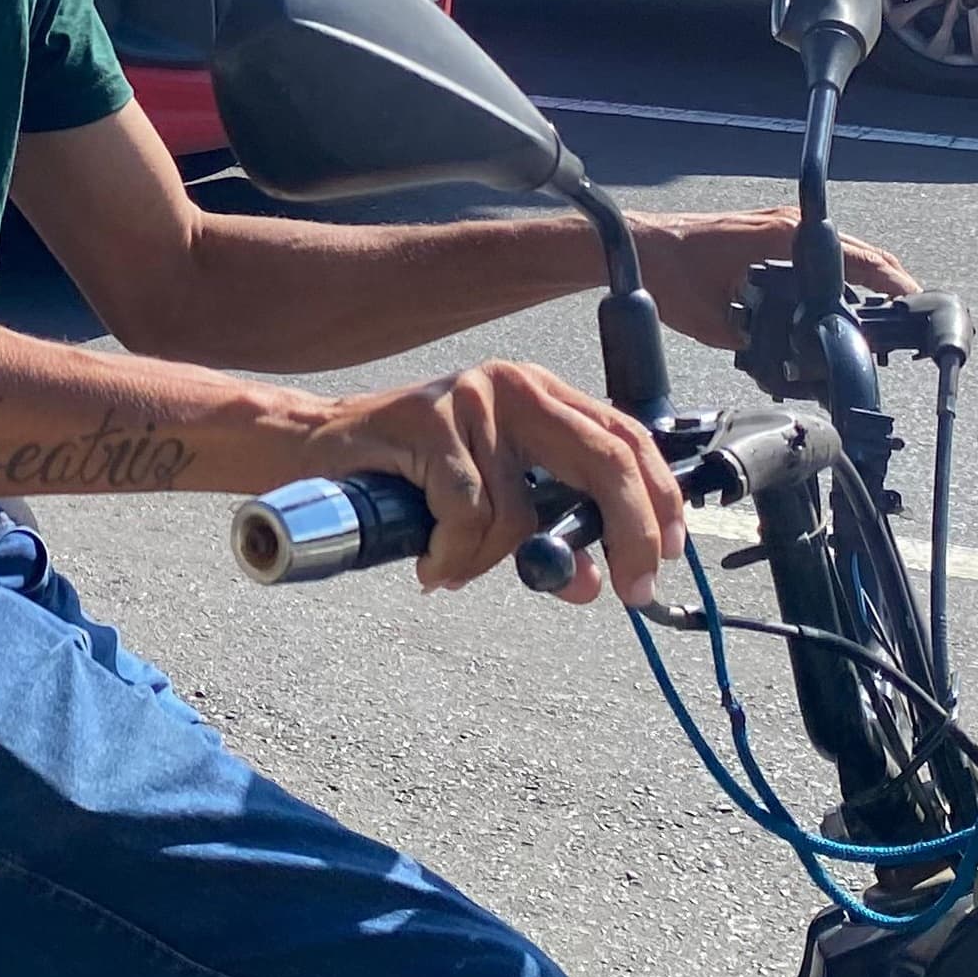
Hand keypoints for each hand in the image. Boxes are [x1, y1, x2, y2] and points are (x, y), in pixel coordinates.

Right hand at [304, 360, 683, 601]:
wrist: (311, 452)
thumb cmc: (403, 477)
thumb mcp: (490, 501)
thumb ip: (546, 531)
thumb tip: (594, 584)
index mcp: (541, 395)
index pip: (626, 437)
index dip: (658, 498)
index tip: (666, 554)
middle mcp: (515, 385)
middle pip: (604, 459)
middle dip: (628, 531)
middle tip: (627, 591)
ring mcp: (472, 399)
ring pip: (520, 511)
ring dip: (488, 562)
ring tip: (450, 566)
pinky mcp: (429, 420)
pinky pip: (468, 515)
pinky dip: (452, 557)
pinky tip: (430, 564)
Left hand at [637, 209, 915, 349]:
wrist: (637, 250)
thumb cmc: (670, 276)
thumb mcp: (722, 323)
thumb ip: (766, 342)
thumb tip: (801, 365)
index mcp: (784, 237)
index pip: (858, 257)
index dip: (892, 283)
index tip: (913, 305)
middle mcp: (787, 224)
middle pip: (859, 252)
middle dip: (887, 285)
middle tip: (905, 322)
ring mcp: (777, 225)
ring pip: (839, 252)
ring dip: (864, 279)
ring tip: (881, 316)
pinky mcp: (766, 233)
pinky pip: (815, 253)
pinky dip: (837, 274)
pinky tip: (839, 302)